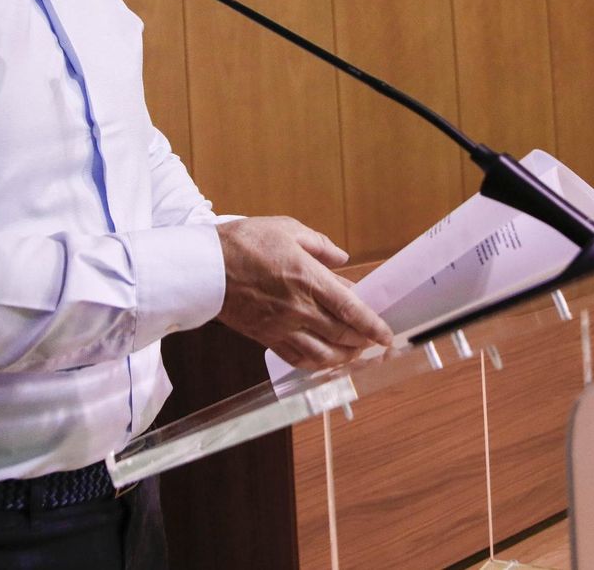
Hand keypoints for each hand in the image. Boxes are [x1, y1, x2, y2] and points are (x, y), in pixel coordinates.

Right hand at [216, 217, 393, 370]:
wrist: (205, 268)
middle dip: (363, 341)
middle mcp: (299, 308)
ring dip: (344, 357)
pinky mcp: (267, 338)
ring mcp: (283, 327)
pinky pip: (299, 360)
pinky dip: (318, 364)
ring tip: (354, 352)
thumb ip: (320, 245)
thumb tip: (341, 259)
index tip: (387, 335)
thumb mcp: (286, 229)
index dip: (373, 325)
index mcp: (308, 278)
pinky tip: (326, 360)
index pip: (351, 309)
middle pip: (343, 334)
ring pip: (324, 354)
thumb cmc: (244, 243)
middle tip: (374, 341)